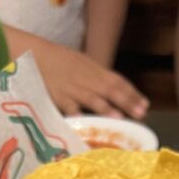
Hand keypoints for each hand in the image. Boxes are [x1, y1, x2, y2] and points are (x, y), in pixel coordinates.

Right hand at [28, 36, 148, 118]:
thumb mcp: (79, 64)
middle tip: (141, 113)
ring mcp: (72, 87)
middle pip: (110, 89)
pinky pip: (69, 108)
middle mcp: (86, 77)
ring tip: (120, 117)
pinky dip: (78, 116)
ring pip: (92, 98)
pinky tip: (87, 124)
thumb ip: (95, 77)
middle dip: (127, 101)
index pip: (116, 80)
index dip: (132, 92)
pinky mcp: (58, 96)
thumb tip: (112, 91)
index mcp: (93, 68)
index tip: (145, 104)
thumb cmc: (56, 61)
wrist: (32, 54)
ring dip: (107, 108)